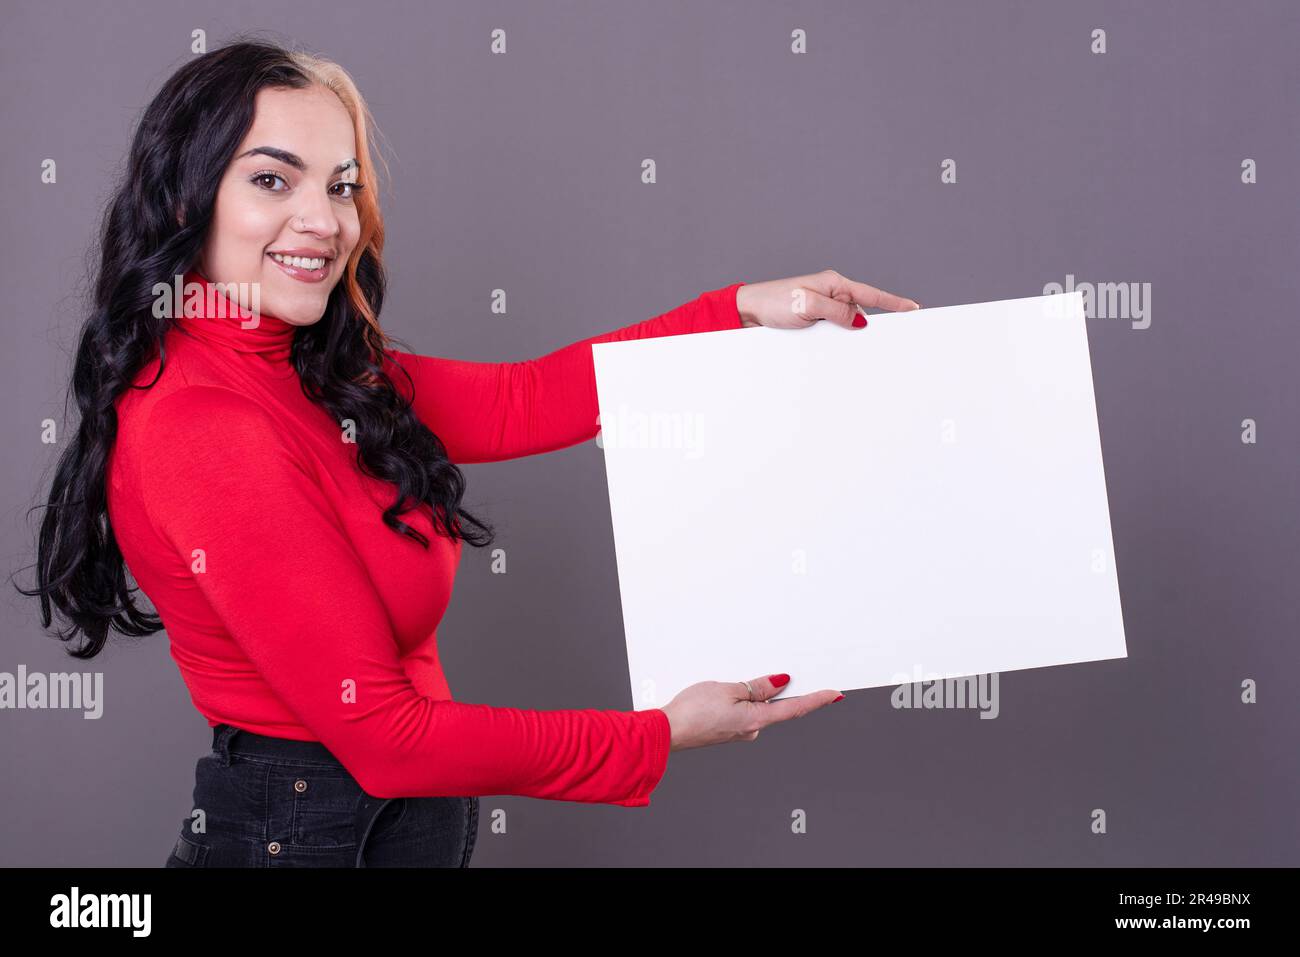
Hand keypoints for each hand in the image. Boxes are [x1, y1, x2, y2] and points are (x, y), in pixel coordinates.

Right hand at [660, 674, 842, 750]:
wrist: (667, 731)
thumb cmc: (692, 712)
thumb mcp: (728, 689)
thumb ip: (756, 687)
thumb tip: (780, 683)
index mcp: (757, 720)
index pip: (795, 708)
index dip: (817, 699)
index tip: (835, 694)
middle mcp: (752, 730)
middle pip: (775, 706)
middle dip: (775, 689)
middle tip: (774, 671)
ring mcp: (739, 732)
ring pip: (755, 707)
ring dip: (751, 693)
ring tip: (728, 682)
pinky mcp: (727, 730)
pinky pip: (742, 711)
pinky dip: (740, 700)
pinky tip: (722, 694)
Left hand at [735, 268, 920, 328]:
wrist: (749, 311)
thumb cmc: (774, 302)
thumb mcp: (807, 306)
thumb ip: (835, 312)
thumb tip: (859, 320)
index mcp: (834, 284)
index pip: (870, 294)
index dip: (893, 302)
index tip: (913, 308)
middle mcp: (831, 294)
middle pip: (860, 311)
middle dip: (868, 325)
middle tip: (886, 337)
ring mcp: (822, 307)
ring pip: (846, 323)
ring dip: (846, 334)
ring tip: (842, 341)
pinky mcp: (813, 319)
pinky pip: (833, 329)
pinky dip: (835, 337)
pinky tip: (830, 344)